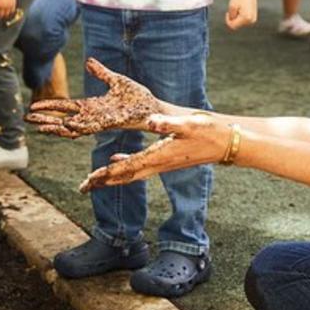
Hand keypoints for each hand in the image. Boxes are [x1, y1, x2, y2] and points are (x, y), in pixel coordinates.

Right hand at [26, 58, 162, 137]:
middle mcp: (93, 116)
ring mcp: (100, 122)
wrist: (155, 108)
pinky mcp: (110, 124)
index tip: (33, 105)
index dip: (50, 106)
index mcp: (92, 106)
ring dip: (56, 127)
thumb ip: (101, 72)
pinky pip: (90, 128)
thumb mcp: (116, 81)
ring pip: (72, 128)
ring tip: (40, 127)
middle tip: (28, 119)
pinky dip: (77, 127)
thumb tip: (88, 61)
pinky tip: (65, 125)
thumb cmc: (138, 98)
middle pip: (63, 119)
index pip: (66, 107)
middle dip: (46, 119)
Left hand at [78, 112, 228, 191]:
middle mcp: (158, 163)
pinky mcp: (165, 159)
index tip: (90, 180)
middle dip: (103, 182)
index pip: (128, 167)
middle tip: (83, 187)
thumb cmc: (208, 131)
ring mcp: (162, 163)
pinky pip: (140, 165)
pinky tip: (116, 160)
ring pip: (131, 173)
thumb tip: (150, 122)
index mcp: (160, 155)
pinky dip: (124, 165)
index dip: (107, 174)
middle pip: (125, 176)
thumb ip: (169, 124)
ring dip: (111, 176)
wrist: (225, 143)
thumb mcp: (189, 124)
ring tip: (93, 180)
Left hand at [225, 0, 257, 29]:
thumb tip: (233, 22)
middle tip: (234, 8)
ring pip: (240, 22)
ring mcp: (253, 19)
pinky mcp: (253, 17)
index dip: (227, 20)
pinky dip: (240, 15)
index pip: (233, 26)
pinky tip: (242, 8)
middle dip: (233, 18)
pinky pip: (243, 20)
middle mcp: (251, 20)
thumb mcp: (232, 6)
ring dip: (237, 16)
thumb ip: (231, 17)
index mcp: (246, 18)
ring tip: (239, 7)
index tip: (227, 12)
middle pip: (237, 25)